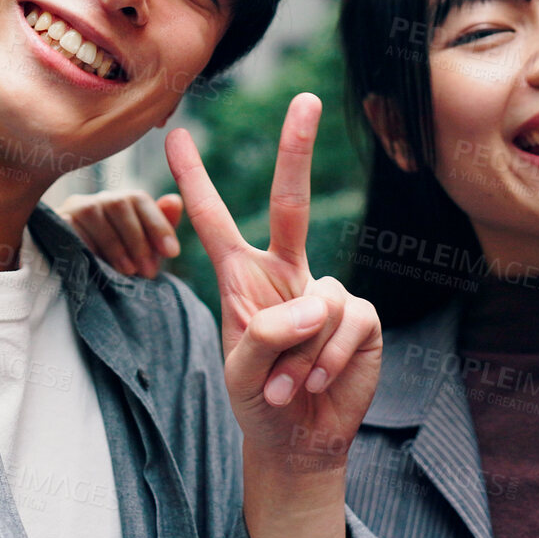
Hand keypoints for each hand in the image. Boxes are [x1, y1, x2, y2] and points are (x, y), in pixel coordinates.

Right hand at [58, 190, 183, 277]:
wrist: (83, 286)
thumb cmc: (121, 265)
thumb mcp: (146, 251)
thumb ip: (162, 225)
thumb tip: (175, 200)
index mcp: (121, 202)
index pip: (138, 199)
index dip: (158, 225)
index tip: (172, 253)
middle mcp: (96, 199)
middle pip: (119, 203)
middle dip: (137, 240)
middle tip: (148, 271)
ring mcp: (73, 208)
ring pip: (94, 213)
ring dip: (115, 245)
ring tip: (128, 272)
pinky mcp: (56, 222)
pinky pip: (72, 227)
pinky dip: (89, 247)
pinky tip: (100, 266)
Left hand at [164, 94, 381, 466]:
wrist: (298, 439)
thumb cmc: (260, 399)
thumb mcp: (239, 371)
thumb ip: (263, 334)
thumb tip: (313, 302)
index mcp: (242, 279)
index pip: (214, 221)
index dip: (195, 181)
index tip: (177, 136)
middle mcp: (285, 273)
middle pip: (292, 202)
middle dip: (296, 149)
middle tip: (306, 98)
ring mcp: (327, 293)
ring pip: (319, 300)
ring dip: (300, 352)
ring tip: (287, 386)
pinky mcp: (362, 318)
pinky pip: (348, 322)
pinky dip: (329, 357)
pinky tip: (318, 380)